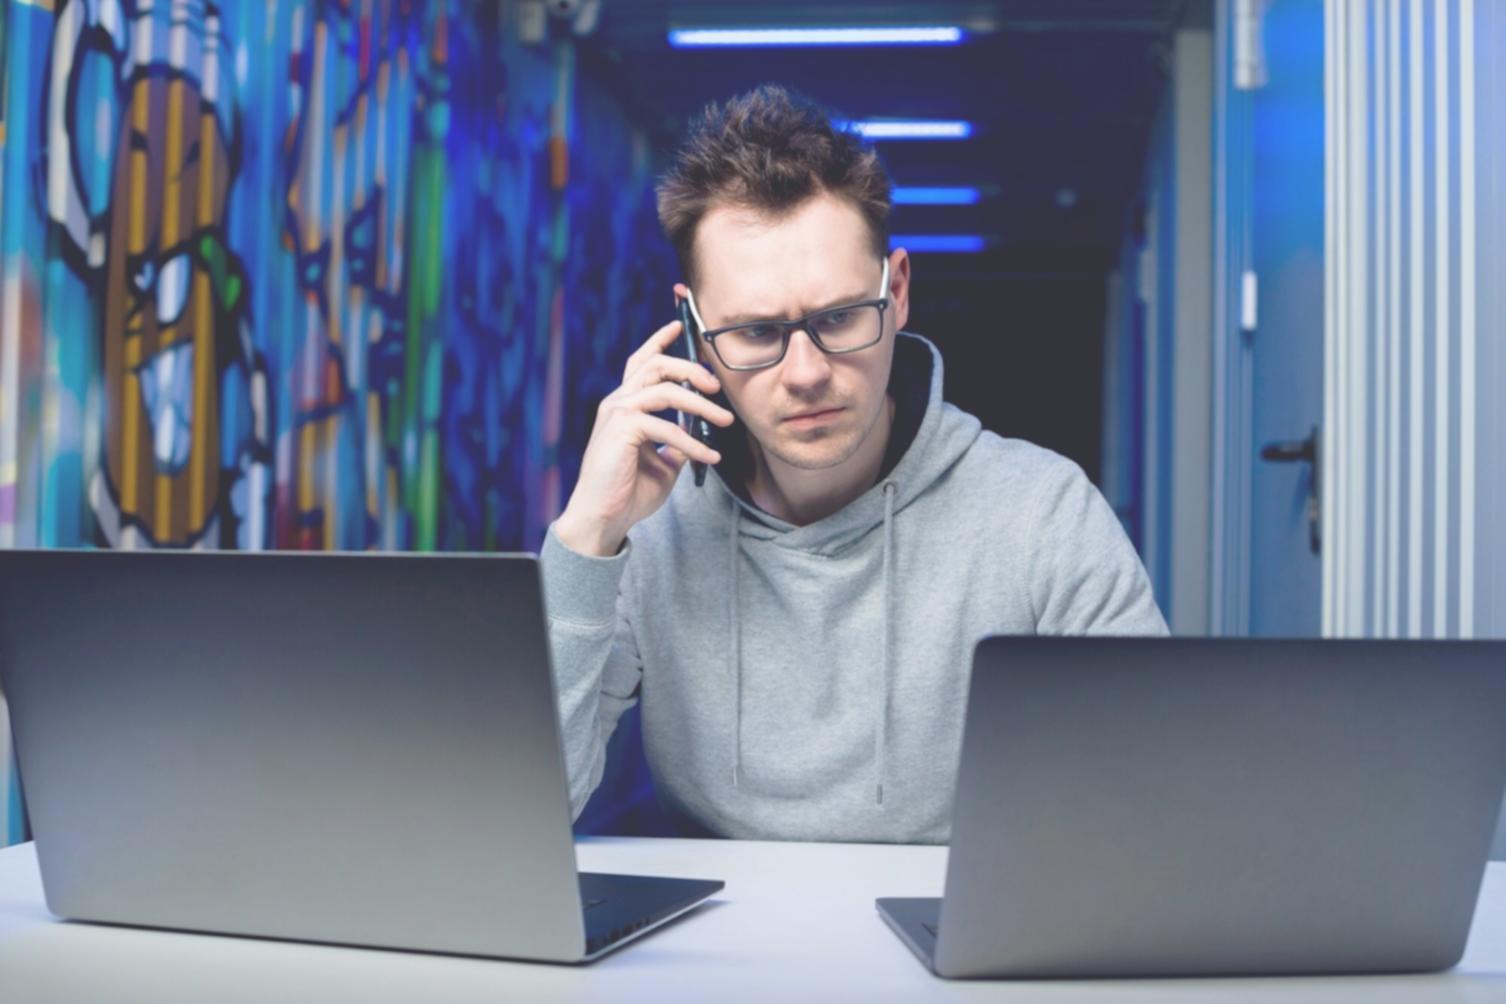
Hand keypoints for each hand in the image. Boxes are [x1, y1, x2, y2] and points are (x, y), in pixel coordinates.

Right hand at [554, 316, 735, 556]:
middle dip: (691, 368)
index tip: (679, 326)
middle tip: (717, 387)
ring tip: (725, 421)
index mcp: (625, 405)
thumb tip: (696, 433)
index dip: (659, 340)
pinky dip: (694, 443)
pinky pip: (668, 427)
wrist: (603, 517)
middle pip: (657, 365)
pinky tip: (710, 456)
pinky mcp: (622, 429)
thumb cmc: (628, 492)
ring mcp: (617, 413)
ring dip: (702, 405)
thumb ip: (676, 442)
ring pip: (666, 390)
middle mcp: (618, 402)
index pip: (641, 362)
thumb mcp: (662, 462)